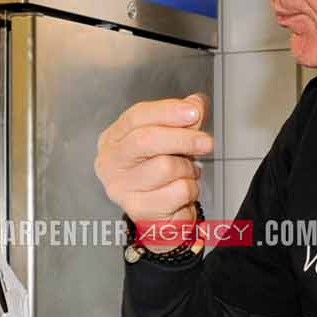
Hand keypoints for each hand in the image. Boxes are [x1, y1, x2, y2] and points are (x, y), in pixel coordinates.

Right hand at [94, 93, 213, 225]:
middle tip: (206, 142)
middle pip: (146, 139)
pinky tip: (183, 191)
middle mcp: (110, 162)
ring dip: (187, 169)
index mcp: (113, 138)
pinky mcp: (137, 208)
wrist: (161, 213)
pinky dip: (190, 189)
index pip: (136, 116)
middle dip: (182, 138)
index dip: (167, 111)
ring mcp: (120, 187)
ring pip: (165, 167)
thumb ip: (182, 120)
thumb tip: (196, 103)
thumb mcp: (170, 140)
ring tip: (186, 172)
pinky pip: (177, 191)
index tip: (193, 111)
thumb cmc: (160, 173)